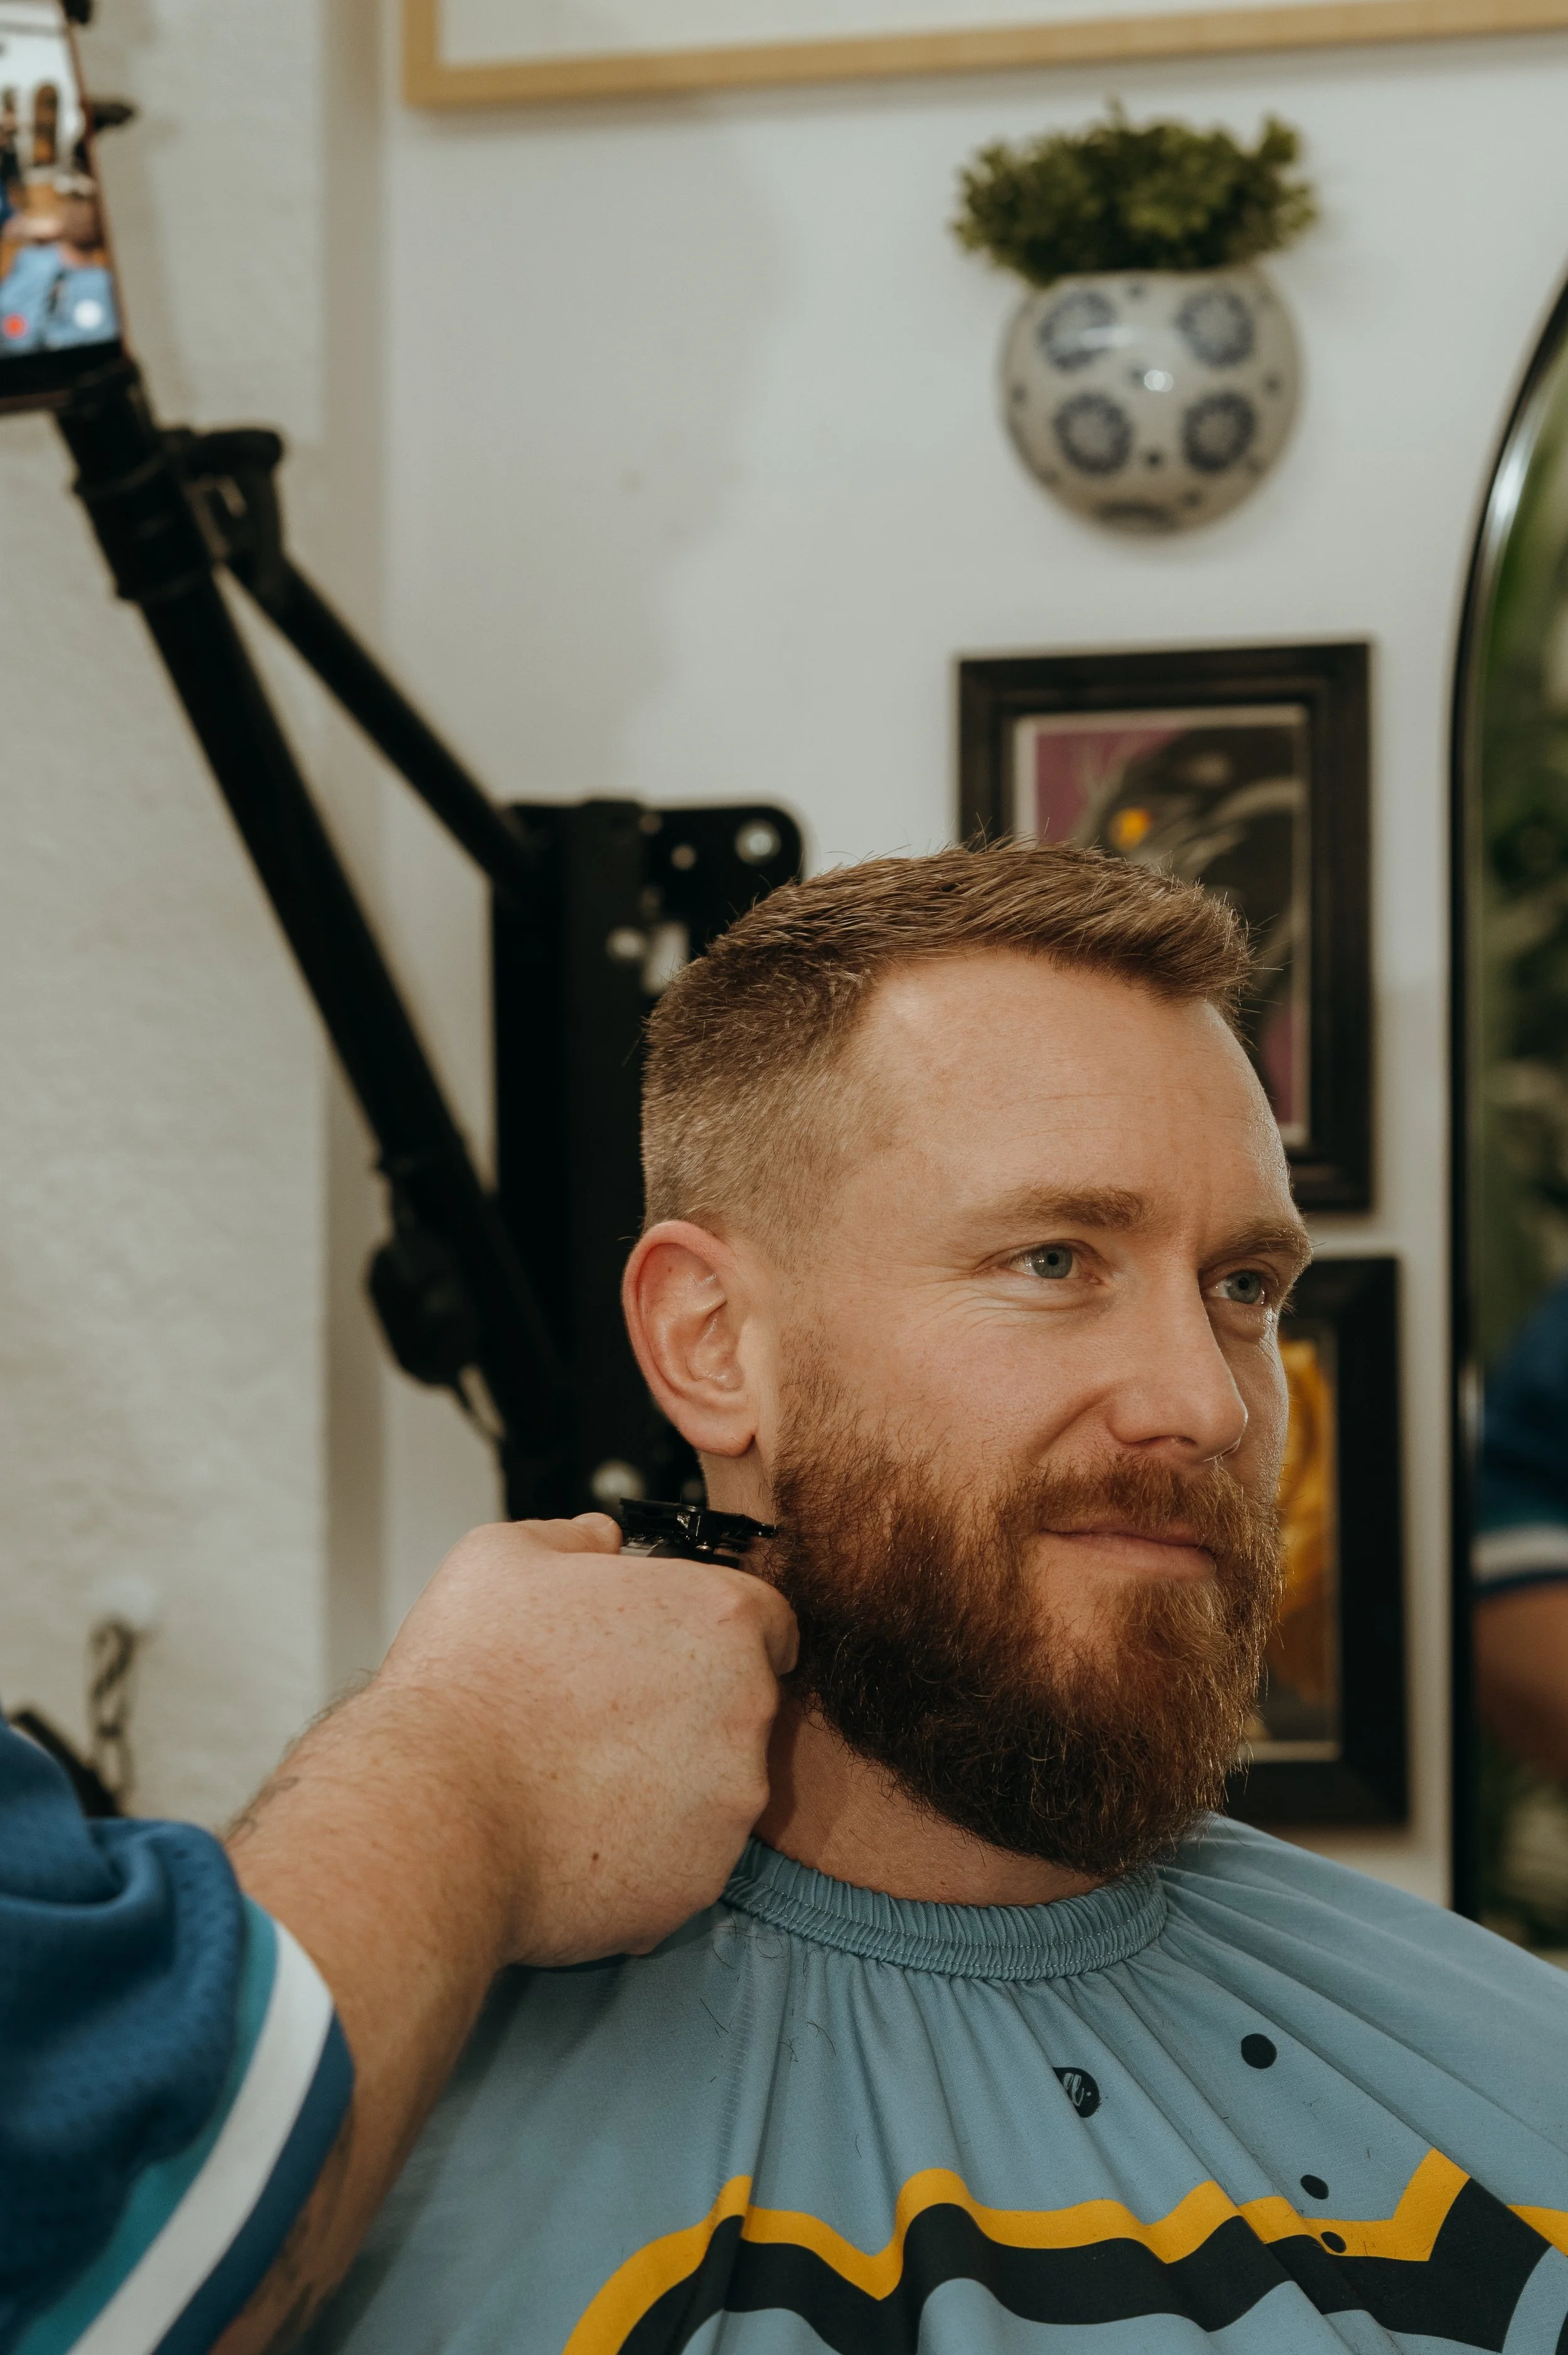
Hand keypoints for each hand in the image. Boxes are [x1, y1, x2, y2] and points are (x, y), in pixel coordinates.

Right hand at [369, 1513, 797, 1966]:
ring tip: (579, 1770)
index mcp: (718, 1618)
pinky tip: (577, 1827)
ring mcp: (729, 1802)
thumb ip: (573, 1536)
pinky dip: (646, 1845)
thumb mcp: (502, 1556)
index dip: (716, 1627)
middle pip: (746, 1698)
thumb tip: (600, 1539)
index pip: (766, 1615)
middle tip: (606, 1708)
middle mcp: (745, 1709)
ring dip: (670, 1775)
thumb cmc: (465, 1685)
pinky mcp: (700, 1878)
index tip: (673, 1644)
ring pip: (720, 1781)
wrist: (430, 1815)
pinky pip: (687, 1854)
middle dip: (691, 1701)